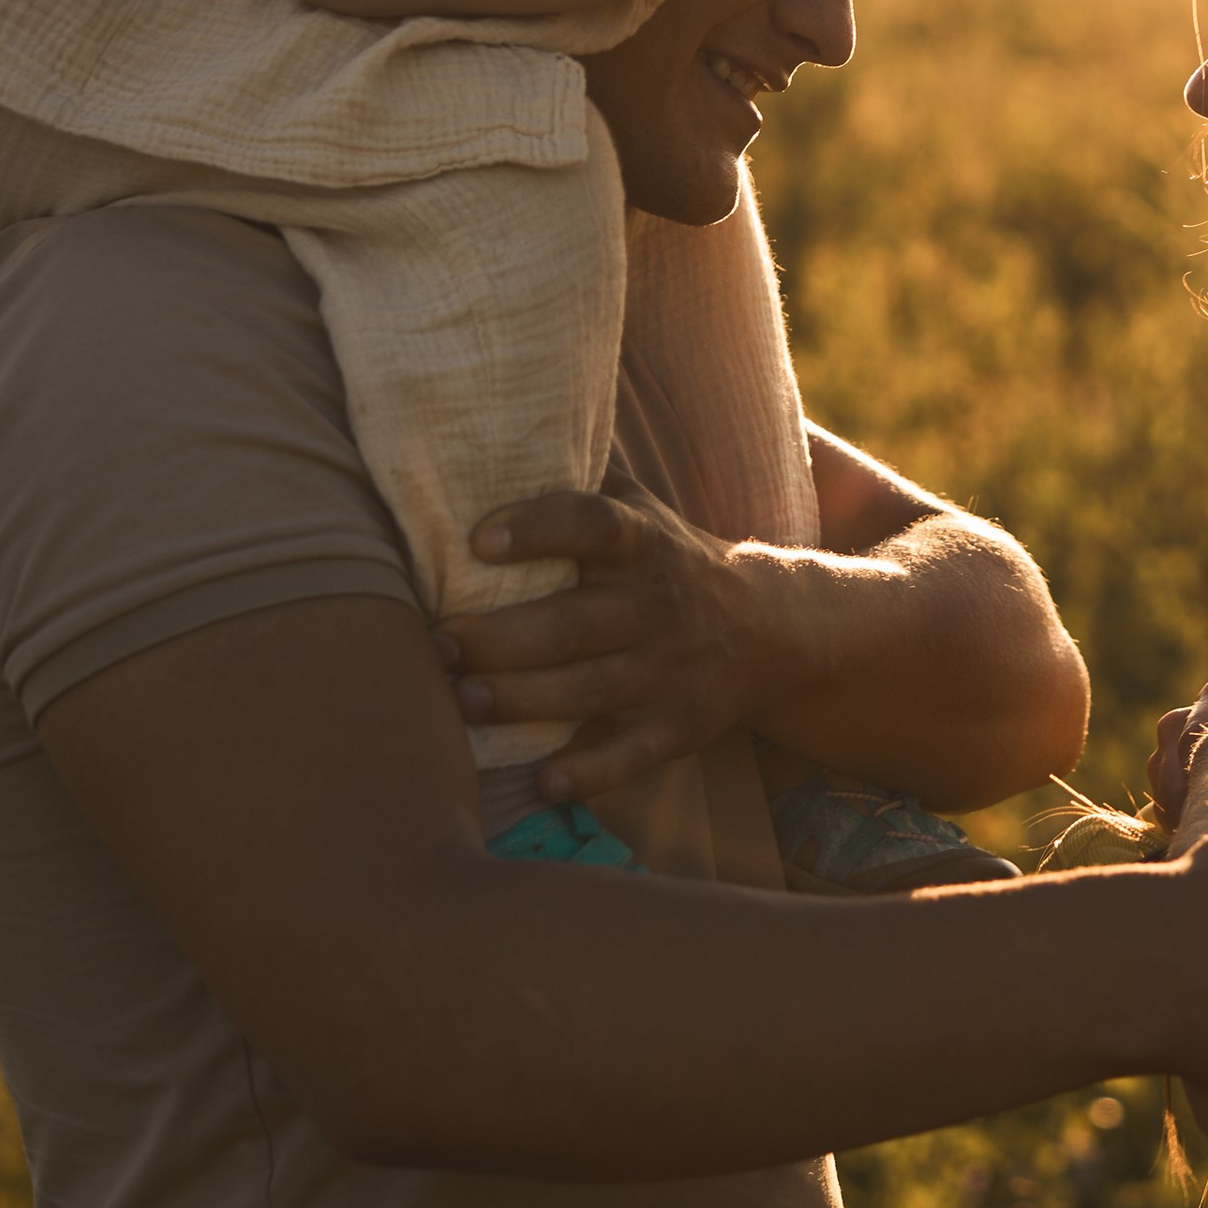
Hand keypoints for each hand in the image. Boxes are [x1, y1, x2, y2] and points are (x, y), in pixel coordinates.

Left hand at [445, 487, 817, 803]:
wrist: (770, 626)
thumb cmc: (670, 558)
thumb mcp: (641, 508)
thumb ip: (581, 477)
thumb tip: (500, 423)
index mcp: (644, 543)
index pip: (593, 525)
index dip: (537, 528)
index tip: (479, 540)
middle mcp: (658, 605)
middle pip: (572, 624)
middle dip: (499, 638)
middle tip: (437, 644)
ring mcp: (670, 670)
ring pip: (588, 690)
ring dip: (521, 700)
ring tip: (461, 700)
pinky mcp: (678, 727)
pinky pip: (632, 756)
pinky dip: (590, 774)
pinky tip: (544, 784)